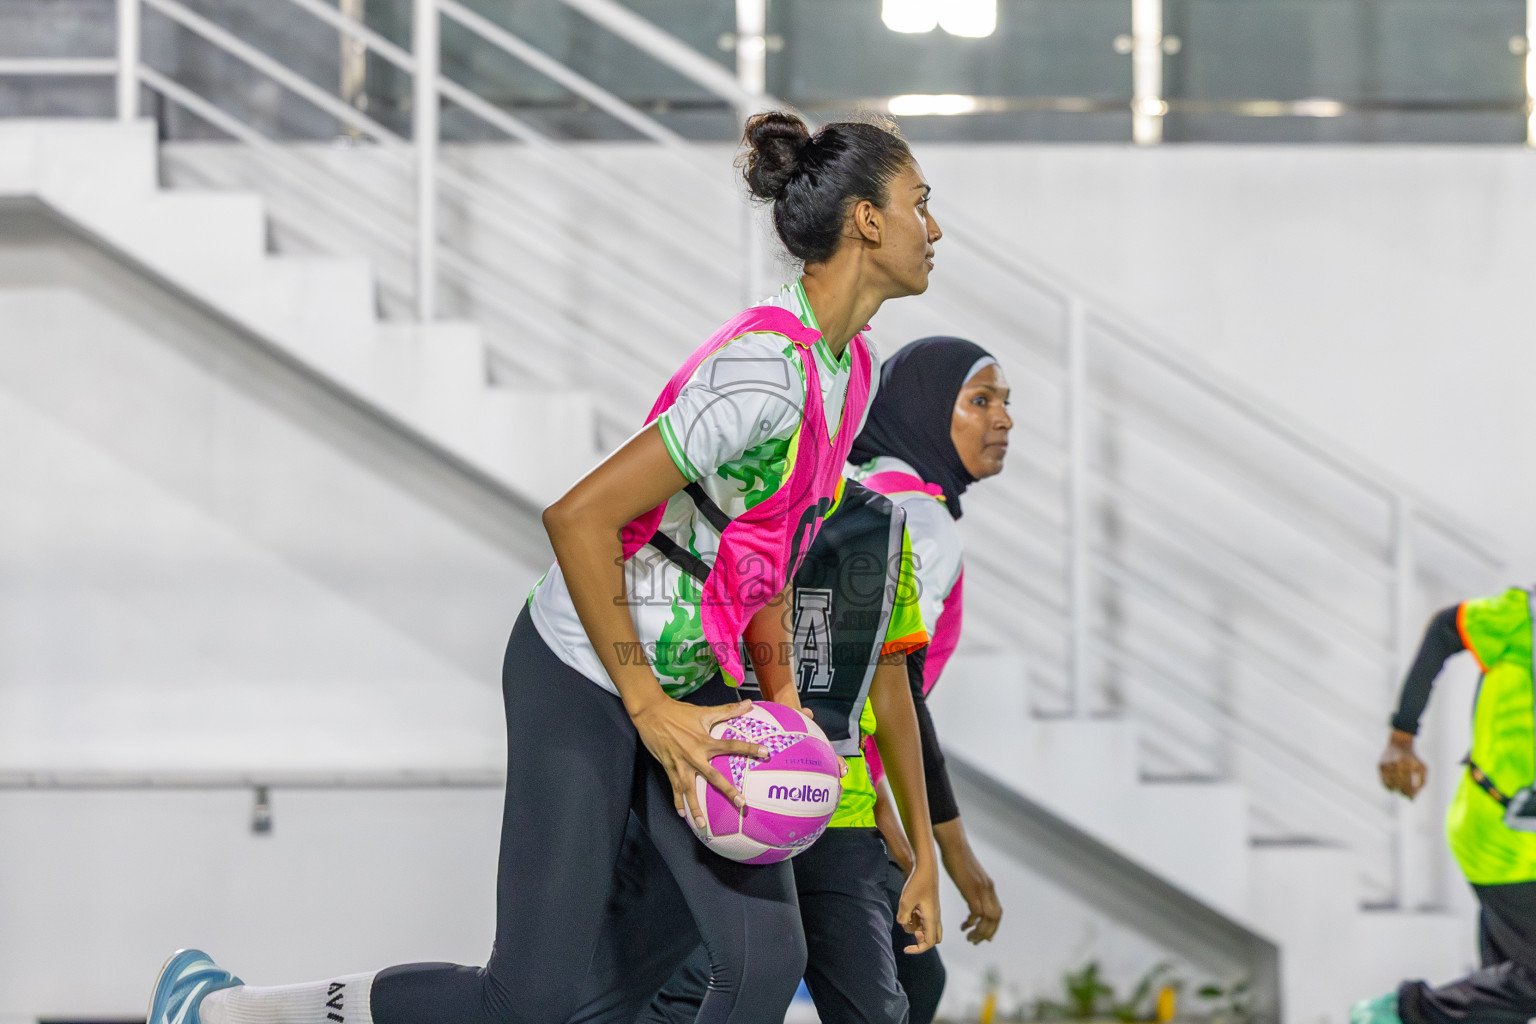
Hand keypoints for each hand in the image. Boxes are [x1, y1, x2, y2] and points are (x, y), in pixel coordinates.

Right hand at [631, 697, 767, 827]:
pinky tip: (682, 815)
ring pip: (690, 790)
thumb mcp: (704, 711)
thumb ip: (727, 710)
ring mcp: (681, 765)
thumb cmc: (679, 712)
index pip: (732, 746)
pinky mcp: (669, 768)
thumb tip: (748, 703)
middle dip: (728, 792)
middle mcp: (695, 756)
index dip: (749, 748)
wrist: (652, 714)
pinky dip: (678, 801)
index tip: (765, 753)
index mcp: (705, 741)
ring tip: (703, 825)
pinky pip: (675, 789)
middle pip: (714, 778)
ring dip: (696, 808)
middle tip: (741, 804)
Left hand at [896, 861, 942, 953]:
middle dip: (920, 939)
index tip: (905, 949)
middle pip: (932, 938)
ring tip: (907, 910)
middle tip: (909, 927)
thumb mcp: (905, 901)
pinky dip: (915, 918)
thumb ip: (903, 917)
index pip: (929, 943)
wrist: (925, 867)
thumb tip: (903, 924)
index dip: (918, 949)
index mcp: (932, 919)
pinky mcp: (929, 906)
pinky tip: (909, 906)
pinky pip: (923, 919)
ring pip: (926, 928)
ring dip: (915, 926)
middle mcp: (935, 918)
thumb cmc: (917, 883)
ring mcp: (933, 912)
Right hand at [936, 820, 1000, 942]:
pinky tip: (963, 926)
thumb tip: (969, 889)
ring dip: (979, 932)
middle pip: (996, 918)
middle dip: (987, 932)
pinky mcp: (972, 890)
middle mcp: (988, 889)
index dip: (993, 926)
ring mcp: (981, 890)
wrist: (954, 845)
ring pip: (987, 919)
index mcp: (989, 886)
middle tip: (976, 941)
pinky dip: (970, 923)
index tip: (985, 936)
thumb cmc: (957, 857)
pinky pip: (976, 913)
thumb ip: (973, 884)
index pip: (998, 912)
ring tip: (969, 938)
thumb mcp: (969, 874)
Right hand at [1379, 730, 1427, 798]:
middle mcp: (1395, 763)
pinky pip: (1383, 781)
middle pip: (1398, 785)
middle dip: (1403, 792)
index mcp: (1407, 763)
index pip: (1407, 784)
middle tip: (1406, 796)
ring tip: (1400, 789)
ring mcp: (1386, 764)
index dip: (1410, 793)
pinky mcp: (1380, 765)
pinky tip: (1394, 786)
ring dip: (1396, 789)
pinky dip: (1388, 786)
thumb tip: (1413, 797)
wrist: (1399, 744)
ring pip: (1390, 784)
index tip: (1411, 798)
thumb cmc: (1413, 759)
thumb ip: (1421, 783)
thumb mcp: (1422, 768)